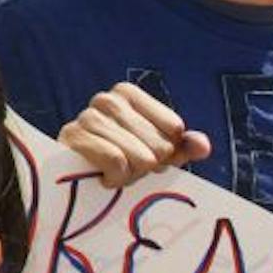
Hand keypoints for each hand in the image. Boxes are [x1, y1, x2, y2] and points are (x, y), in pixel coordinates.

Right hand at [60, 84, 211, 188]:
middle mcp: (106, 99)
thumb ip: (181, 147)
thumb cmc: (116, 160)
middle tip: (126, 168)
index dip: (166, 152)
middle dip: (147, 166)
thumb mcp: (154, 152)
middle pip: (159, 145)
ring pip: (139, 157)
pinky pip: (116, 163)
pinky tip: (101, 177)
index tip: (144, 154)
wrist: (69, 178)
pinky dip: (115, 179)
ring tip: (113, 174)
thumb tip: (203, 146)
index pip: (174, 128)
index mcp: (127, 93)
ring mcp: (87, 117)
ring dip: (130, 176)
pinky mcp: (74, 139)